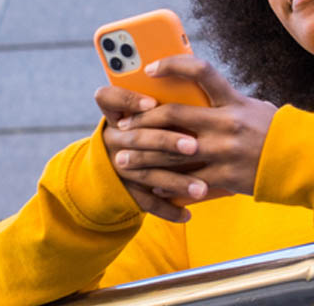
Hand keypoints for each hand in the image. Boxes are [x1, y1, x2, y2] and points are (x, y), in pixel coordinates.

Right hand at [94, 85, 207, 222]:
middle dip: (166, 142)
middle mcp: (113, 140)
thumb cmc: (144, 128)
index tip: (152, 104)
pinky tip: (187, 214)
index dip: (128, 100)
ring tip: (202, 189)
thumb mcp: (143, 114)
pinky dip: (167, 209)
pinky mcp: (125, 190)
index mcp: (115, 115)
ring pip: (145, 174)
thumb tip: (205, 100)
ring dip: (175, 182)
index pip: (108, 98)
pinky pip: (145, 201)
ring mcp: (117, 167)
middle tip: (194, 146)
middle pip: (137, 139)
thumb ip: (164, 107)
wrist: (112, 163)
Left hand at [116, 55, 276, 196]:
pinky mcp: (225, 177)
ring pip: (172, 153)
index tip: (148, 70)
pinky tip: (150, 184)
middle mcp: (227, 123)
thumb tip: (189, 90)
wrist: (304, 162)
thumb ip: (222, 101)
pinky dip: (166, 183)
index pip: (200, 71)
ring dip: (143, 156)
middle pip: (172, 116)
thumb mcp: (251, 107)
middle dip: (141, 122)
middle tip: (122, 128)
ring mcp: (225, 151)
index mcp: (233, 101)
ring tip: (124, 159)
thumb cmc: (274, 131)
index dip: (172, 66)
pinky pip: (188, 181)